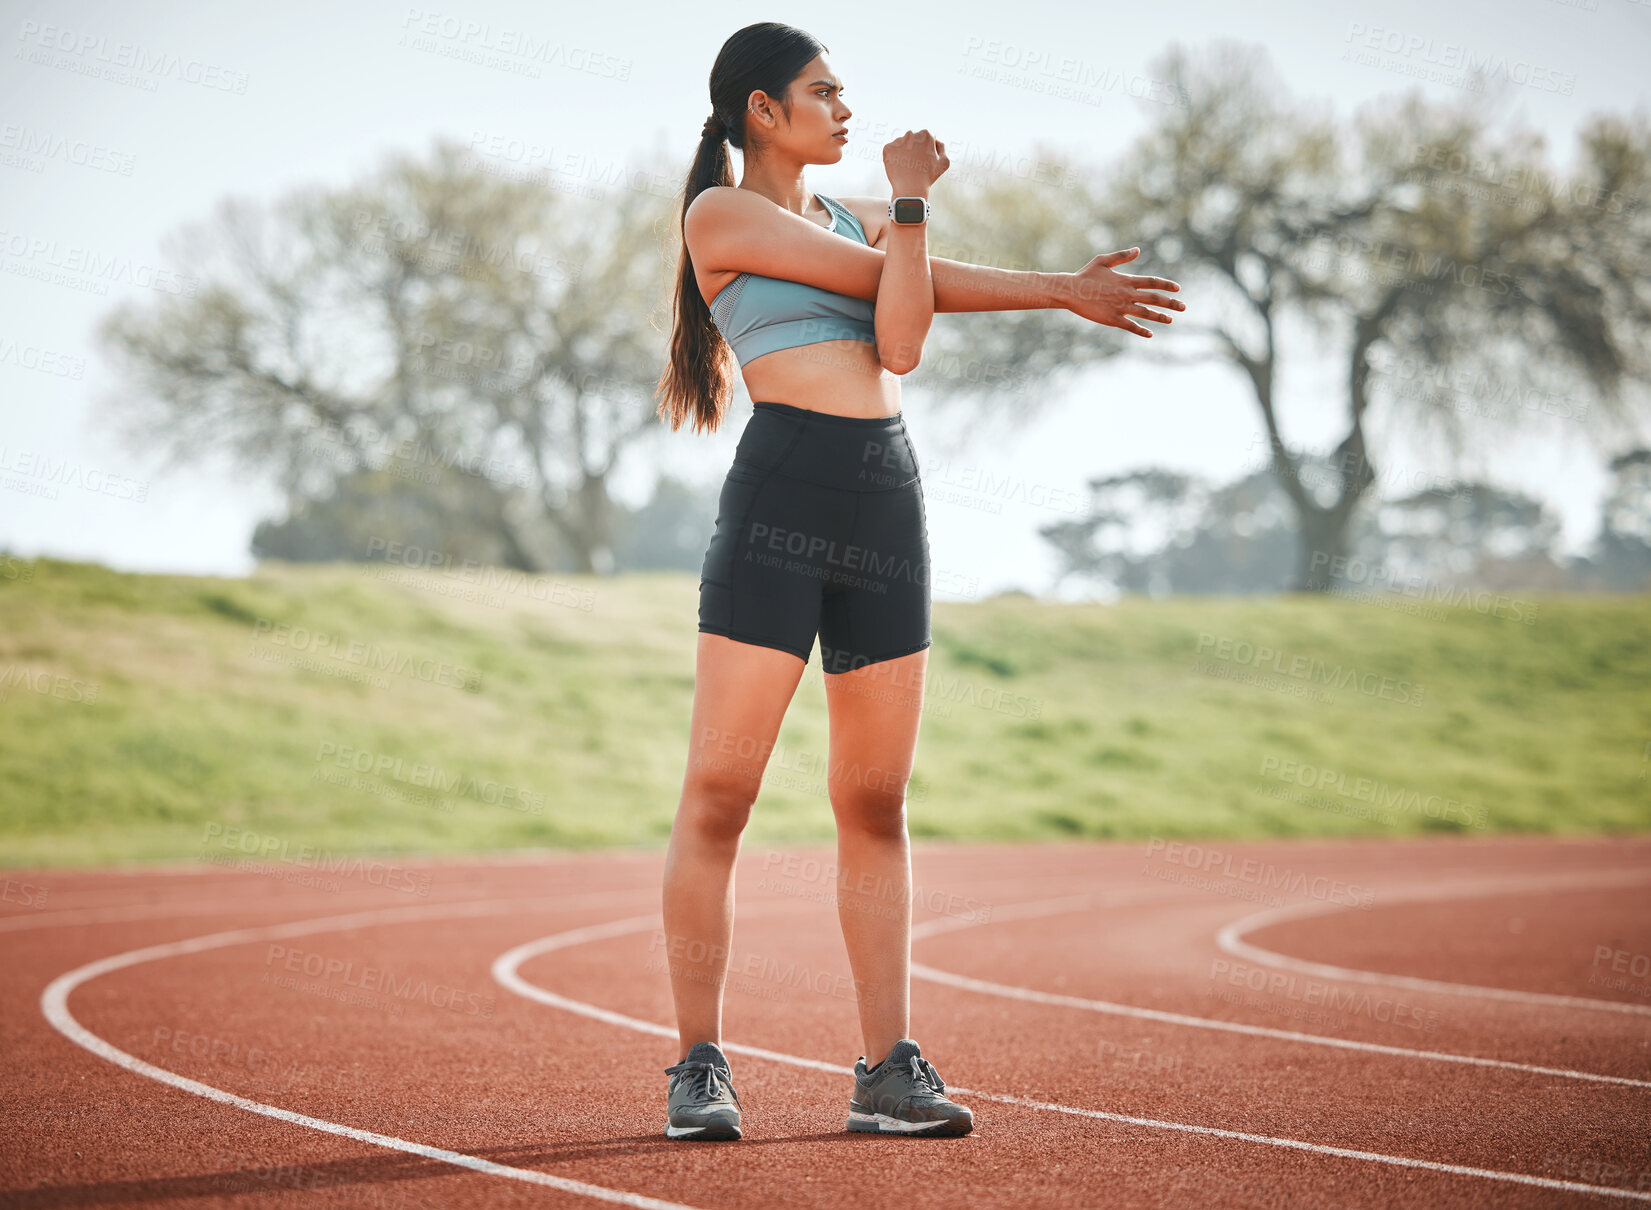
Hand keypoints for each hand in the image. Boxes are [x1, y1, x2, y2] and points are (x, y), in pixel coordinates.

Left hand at [883, 129, 947, 194]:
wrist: (910, 189)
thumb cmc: (928, 177)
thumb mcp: (944, 162)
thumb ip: (941, 146)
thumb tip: (934, 139)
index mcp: (926, 135)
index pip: (926, 137)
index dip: (926, 150)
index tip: (924, 160)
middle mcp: (911, 134)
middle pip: (913, 139)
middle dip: (914, 149)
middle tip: (915, 164)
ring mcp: (898, 141)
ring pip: (901, 144)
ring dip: (903, 153)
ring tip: (907, 167)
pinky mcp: (887, 149)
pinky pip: (891, 151)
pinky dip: (894, 158)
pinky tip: (899, 167)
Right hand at [1065, 248, 1185, 338]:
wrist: (1071, 291)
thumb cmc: (1085, 275)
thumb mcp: (1103, 261)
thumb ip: (1122, 256)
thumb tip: (1137, 250)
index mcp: (1126, 280)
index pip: (1152, 282)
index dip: (1166, 285)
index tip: (1178, 289)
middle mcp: (1127, 294)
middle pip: (1154, 298)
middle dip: (1171, 303)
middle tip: (1184, 307)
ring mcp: (1121, 307)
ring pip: (1146, 313)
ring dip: (1160, 317)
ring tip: (1171, 320)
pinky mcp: (1112, 319)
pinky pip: (1131, 326)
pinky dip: (1141, 330)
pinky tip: (1150, 334)